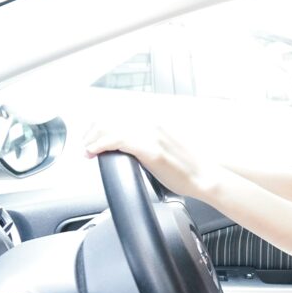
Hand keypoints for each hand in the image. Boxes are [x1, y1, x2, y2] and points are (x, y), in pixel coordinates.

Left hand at [83, 119, 220, 199]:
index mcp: (156, 122)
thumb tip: (128, 147)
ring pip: (111, 128)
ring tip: (88, 149)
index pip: (120, 115)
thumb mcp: (164, 147)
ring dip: (94, 138)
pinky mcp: (150, 149)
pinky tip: (94, 151)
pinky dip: (101, 145)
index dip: (101, 124)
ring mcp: (152, 135)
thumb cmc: (187, 168)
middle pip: (112, 119)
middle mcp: (153, 124)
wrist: (204, 177)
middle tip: (87, 143)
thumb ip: (146, 142)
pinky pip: (117, 141)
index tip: (93, 135)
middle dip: (94, 131)